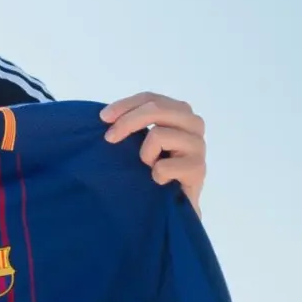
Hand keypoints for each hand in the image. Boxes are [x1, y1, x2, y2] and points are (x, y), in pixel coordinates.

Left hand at [100, 92, 206, 215]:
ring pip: (159, 135)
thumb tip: (105, 116)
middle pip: (156, 109)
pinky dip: (156, 174)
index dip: (125, 105)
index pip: (151, 98)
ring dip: (145, 154)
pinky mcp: (198, 169)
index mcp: (180, 112)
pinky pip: (164, 165)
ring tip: (149, 166)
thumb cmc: (154, 168)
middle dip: (127, 122)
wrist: (174, 203)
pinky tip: (160, 182)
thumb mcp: (142, 140)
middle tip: (109, 139)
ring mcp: (198, 146)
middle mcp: (193, 124)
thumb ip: (133, 123)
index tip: (103, 118)